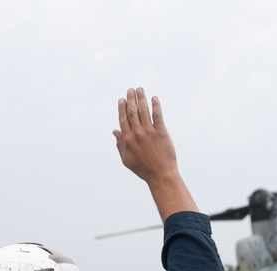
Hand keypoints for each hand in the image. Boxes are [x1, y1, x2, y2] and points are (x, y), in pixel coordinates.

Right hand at [113, 87, 196, 220]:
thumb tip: (114, 131)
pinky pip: (158, 116)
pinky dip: (156, 106)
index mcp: (128, 140)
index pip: (123, 119)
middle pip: (132, 112)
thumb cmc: (143, 169)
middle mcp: (137, 134)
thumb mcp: (126, 159)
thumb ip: (120, 144)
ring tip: (140, 89)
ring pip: (144, 111)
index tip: (122, 99)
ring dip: (141, 98)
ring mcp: (149, 132)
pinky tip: (155, 98)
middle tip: (131, 90)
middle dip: (131, 99)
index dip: (122, 108)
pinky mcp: (161, 133)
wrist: (161, 175)